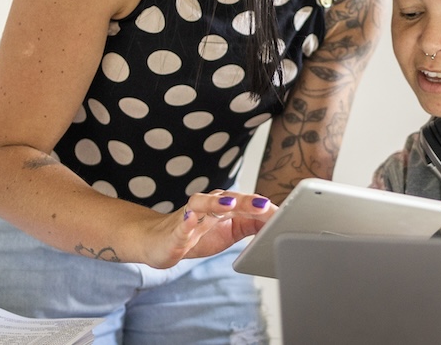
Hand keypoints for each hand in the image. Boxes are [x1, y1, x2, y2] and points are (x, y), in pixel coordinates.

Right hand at [144, 188, 274, 267]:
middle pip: (228, 199)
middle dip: (247, 201)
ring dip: (216, 202)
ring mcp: (190, 216)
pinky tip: (192, 219)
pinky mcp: (175, 230)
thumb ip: (250, 225)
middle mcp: (207, 205)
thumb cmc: (196, 235)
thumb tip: (276, 223)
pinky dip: (187, 220)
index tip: (282, 213)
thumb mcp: (229, 232)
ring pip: (202, 203)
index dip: (263, 208)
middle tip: (264, 205)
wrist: (158, 241)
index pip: (246, 203)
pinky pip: (181, 223)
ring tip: (230, 205)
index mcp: (223, 206)